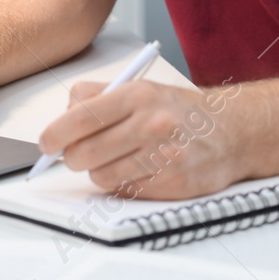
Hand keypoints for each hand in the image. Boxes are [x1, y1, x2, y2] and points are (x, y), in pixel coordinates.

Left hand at [38, 79, 245, 199]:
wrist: (231, 131)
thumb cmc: (179, 111)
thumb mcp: (141, 89)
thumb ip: (97, 98)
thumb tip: (60, 121)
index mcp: (138, 95)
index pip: (82, 116)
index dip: (56, 133)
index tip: (46, 143)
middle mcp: (151, 124)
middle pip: (85, 152)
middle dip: (72, 157)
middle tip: (75, 155)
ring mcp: (163, 156)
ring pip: (101, 175)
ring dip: (100, 171)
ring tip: (117, 158)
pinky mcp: (172, 183)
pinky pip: (125, 190)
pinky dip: (123, 183)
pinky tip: (138, 169)